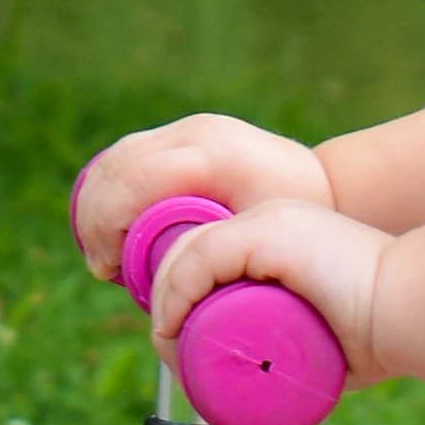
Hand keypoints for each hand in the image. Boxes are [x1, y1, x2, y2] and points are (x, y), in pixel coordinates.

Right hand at [70, 115, 332, 274]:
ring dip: (96, 203)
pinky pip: (129, 155)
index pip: (134, 181)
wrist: (330, 187)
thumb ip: (218, 259)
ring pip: (117, 157)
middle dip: (94, 218)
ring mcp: (190, 129)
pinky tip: (108, 225)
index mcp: (214, 156)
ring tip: (103, 252)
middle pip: (117, 166)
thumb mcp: (262, 243)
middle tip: (102, 267)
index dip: (106, 226)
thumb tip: (166, 295)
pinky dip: (110, 190)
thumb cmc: (302, 226)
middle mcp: (198, 133)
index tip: (109, 270)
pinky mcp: (184, 135)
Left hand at [145, 196, 394, 385]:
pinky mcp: (266, 231)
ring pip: (186, 257)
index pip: (208, 261)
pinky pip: (199, 257)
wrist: (416, 312)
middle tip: (175, 358)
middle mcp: (268, 220)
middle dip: (168, 306)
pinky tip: (173, 324)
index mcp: (281, 239)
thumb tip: (286, 393)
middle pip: (189, 257)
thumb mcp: (328, 343)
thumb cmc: (387, 334)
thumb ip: (306, 353)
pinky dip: (176, 291)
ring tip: (173, 349)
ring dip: (167, 305)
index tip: (182, 351)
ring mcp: (266, 221)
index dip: (182, 302)